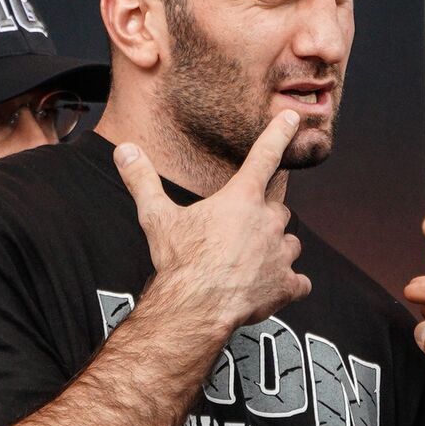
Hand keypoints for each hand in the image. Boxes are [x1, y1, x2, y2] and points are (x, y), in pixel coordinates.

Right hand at [114, 110, 311, 330]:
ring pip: (291, 244)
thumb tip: (124, 150)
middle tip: (238, 236)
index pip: (264, 156)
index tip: (294, 118)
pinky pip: (299, 281)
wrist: (196, 307)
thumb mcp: (157, 217)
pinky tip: (272, 289)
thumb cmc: (179, 261)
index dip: (279, 133)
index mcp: (241, 199)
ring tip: (250, 263)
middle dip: (263, 219)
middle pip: (277, 210)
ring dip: (277, 250)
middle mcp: (268, 221)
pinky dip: (290, 284)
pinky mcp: (287, 284)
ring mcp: (280, 254)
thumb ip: (142, 181)